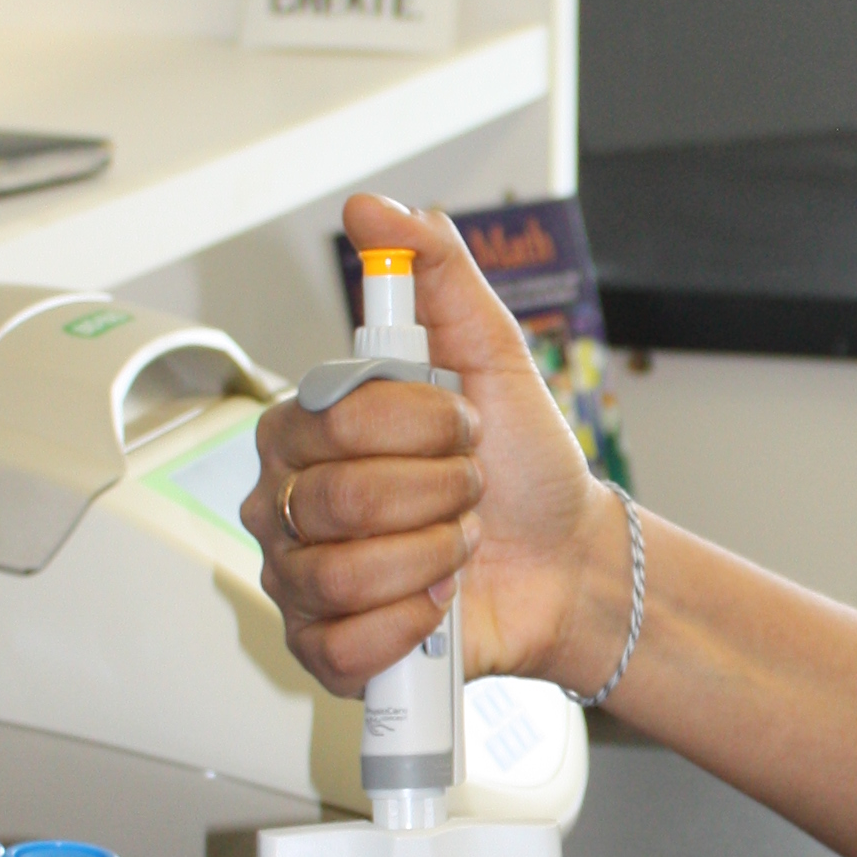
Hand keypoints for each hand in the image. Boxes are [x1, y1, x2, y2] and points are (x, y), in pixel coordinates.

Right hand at [242, 192, 629, 701]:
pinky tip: (435, 604)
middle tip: (467, 492)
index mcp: (312, 429)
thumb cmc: (522, 467)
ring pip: (343, 572)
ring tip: (457, 545)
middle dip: (440, 494)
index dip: (421, 427)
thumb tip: (377, 209)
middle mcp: (289, 501)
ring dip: (434, 557)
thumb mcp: (494, 354)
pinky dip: (410, 624)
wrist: (567, 561)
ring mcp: (299, 577)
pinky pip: (341, 643)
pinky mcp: (323, 648)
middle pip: (341, 499)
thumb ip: (437, 274)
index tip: (464, 428)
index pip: (336, 418)